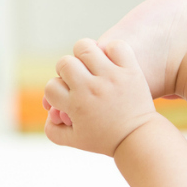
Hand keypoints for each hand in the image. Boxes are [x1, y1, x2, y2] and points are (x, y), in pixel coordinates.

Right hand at [43, 39, 157, 156]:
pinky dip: (111, 51)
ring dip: (84, 54)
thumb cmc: (106, 139)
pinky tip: (111, 62)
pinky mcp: (129, 70)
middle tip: (75, 77)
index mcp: (76, 106)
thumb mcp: (77, 140)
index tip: (65, 96)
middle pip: (64, 62)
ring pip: (85, 47)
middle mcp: (91, 89)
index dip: (54, 91)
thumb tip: (47, 115)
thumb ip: (54, 131)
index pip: (51, 86)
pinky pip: (115, 46)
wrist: (139, 137)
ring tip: (90, 64)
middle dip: (65, 69)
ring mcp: (111, 77)